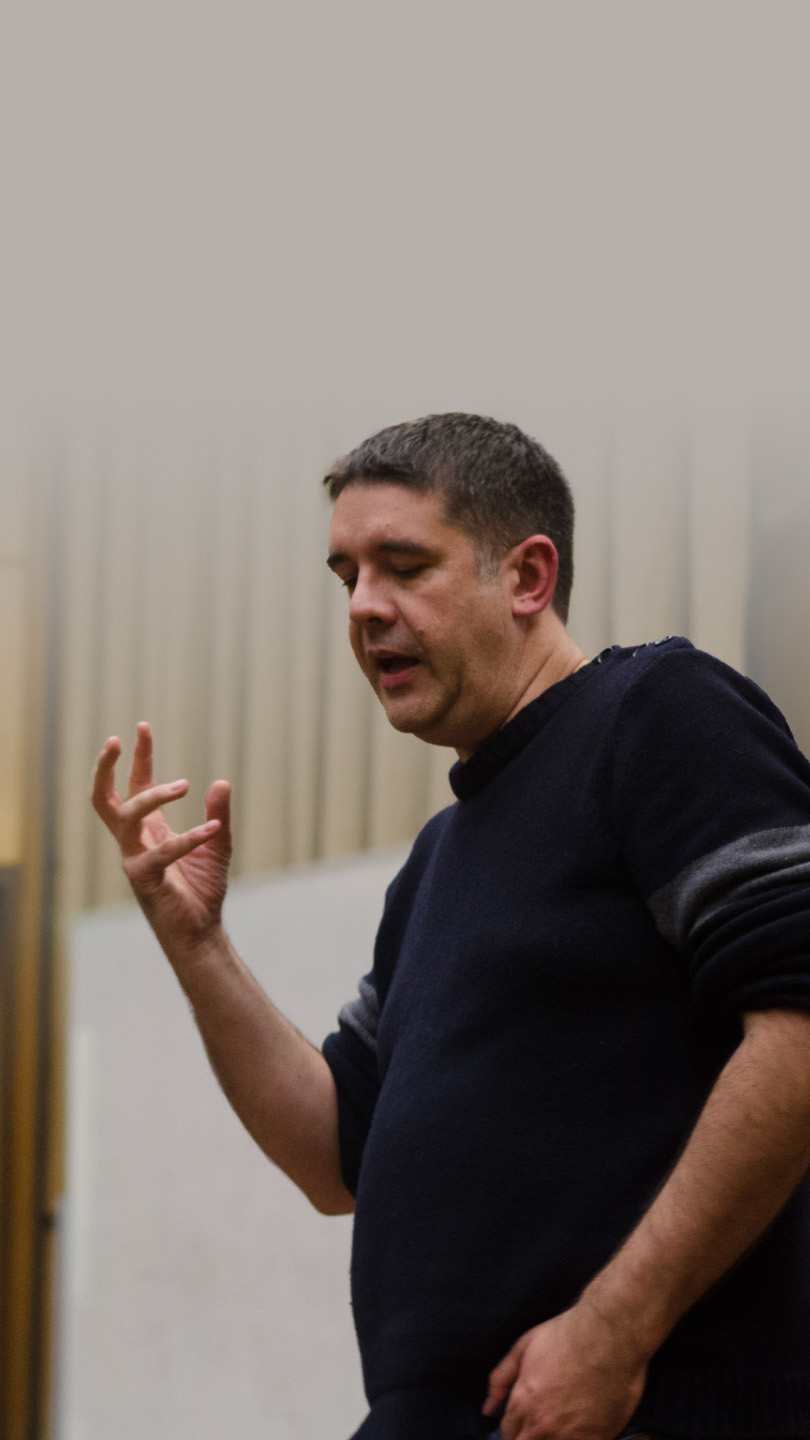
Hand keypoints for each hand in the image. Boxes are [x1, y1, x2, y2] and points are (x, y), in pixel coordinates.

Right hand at [92, 722, 231, 957]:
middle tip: (117, 739)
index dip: (138, 757)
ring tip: (185, 784)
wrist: (200, 932)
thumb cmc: (202, 889)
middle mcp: (135, 842)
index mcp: (149, 831)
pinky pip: (161, 853)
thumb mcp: (219, 844)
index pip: (135, 786)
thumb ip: (219, 813)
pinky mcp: (146, 880)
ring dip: (153, 796)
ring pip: (126, 817)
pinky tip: (213, 828)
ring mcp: (135, 860)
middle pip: (104, 799)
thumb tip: (222, 781)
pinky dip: (189, 838)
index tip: (143, 727)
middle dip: (105, 768)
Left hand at [483, 1300, 647, 1439]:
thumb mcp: (524, 1347)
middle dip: (528, 1437)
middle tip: (542, 1423)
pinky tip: (580, 1428)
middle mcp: (543, 1426)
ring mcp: (571, 1437)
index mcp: (523, 1404)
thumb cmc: (568, 1336)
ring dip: (551, 1439)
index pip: (508, 1434)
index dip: (515, 1428)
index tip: (525, 1421)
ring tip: (560, 1423)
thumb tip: (488, 1408)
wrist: (609, 1335)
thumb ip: (501, 1380)